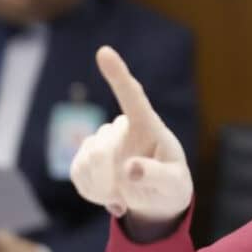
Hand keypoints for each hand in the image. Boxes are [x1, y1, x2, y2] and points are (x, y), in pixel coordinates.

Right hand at [70, 46, 192, 223]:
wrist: (158, 200)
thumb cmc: (172, 186)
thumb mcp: (174, 185)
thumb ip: (157, 175)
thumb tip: (129, 169)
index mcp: (149, 126)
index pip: (133, 96)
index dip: (118, 74)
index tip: (104, 51)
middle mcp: (123, 128)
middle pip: (101, 145)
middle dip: (108, 174)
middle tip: (127, 196)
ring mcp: (103, 141)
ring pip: (86, 160)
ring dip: (101, 186)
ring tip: (124, 195)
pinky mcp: (88, 158)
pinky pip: (77, 173)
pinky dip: (92, 191)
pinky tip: (112, 196)